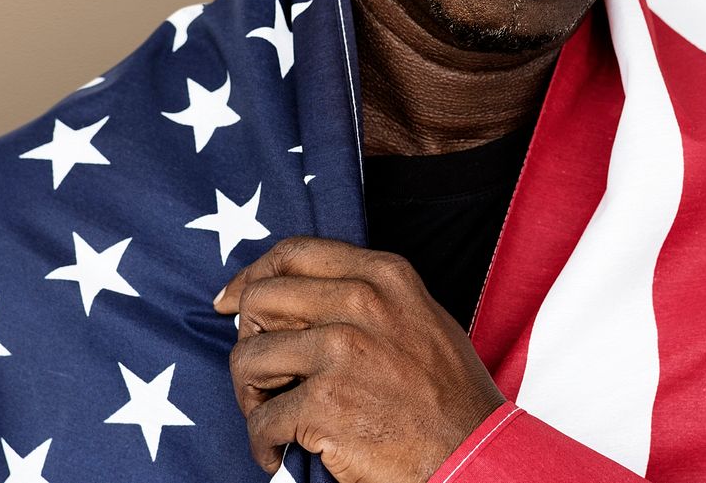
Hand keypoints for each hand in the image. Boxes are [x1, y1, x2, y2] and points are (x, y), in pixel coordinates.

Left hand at [213, 235, 505, 482]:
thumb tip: (293, 294)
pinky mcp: (325, 404)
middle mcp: (360, 302)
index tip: (231, 301)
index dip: (252, 276)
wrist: (474, 452)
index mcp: (382, 274)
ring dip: (248, 394)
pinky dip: (261, 442)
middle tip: (259, 374)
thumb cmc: (446, 390)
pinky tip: (276, 452)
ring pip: (249, 358)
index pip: (293, 253)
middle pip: (261, 300)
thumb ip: (364, 293)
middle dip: (247, 338)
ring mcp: (341, 351)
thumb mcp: (416, 314)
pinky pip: (262, 419)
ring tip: (268, 415)